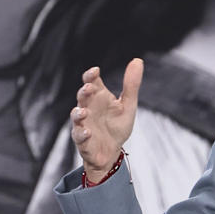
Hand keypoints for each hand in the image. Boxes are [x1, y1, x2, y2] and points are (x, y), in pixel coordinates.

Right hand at [70, 58, 143, 181]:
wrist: (112, 152)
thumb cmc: (116, 126)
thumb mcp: (128, 105)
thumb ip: (131, 85)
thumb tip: (138, 60)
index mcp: (98, 97)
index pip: (91, 82)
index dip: (90, 75)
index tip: (96, 71)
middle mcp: (88, 108)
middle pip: (82, 96)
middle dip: (84, 92)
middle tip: (89, 88)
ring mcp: (83, 124)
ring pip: (76, 116)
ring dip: (78, 113)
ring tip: (84, 112)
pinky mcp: (83, 140)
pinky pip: (79, 136)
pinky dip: (82, 134)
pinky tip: (88, 132)